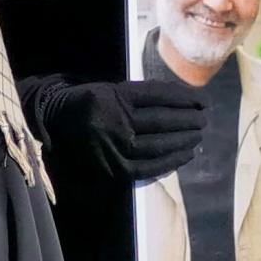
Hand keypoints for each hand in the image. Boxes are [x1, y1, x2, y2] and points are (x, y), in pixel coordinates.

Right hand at [38, 79, 206, 183]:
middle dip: (189, 120)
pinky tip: (186, 154)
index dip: (184, 98)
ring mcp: (113, 148)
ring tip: (198, 135)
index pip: (158, 96)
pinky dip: (171, 161)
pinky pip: (150, 167)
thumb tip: (182, 102)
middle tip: (205, 119)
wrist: (55, 124)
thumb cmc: (89, 104)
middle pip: (161, 121)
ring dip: (184, 140)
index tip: (203, 101)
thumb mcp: (110, 90)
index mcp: (112, 97)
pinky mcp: (113, 169)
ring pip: (158, 145)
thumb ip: (141, 96)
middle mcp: (113, 122)